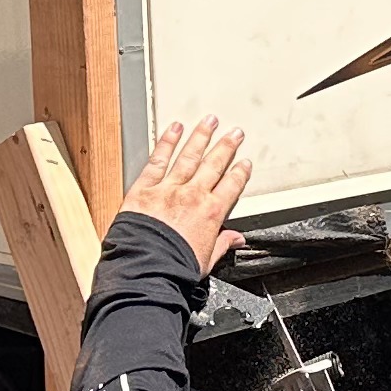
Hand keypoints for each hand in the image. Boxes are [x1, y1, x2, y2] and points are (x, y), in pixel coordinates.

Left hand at [123, 116, 251, 272]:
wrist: (146, 268)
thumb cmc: (174, 267)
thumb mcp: (207, 259)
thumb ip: (222, 244)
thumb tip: (236, 239)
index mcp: (211, 214)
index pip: (231, 186)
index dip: (240, 173)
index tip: (244, 163)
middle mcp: (193, 196)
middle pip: (214, 165)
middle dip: (226, 147)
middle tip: (235, 133)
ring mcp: (169, 189)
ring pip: (189, 156)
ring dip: (201, 137)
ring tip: (209, 122)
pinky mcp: (145, 188)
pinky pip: (158, 161)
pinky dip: (166, 143)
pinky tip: (174, 129)